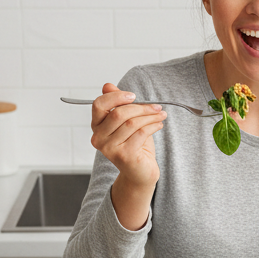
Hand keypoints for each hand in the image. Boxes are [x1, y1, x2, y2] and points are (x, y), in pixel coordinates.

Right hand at [91, 83, 163, 228]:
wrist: (141, 172)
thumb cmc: (134, 145)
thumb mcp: (126, 122)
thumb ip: (117, 104)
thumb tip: (108, 85)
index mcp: (96, 126)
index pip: (99, 105)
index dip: (116, 97)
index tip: (133, 96)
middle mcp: (98, 138)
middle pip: (118, 114)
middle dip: (141, 107)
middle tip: (157, 107)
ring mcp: (110, 149)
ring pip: (132, 123)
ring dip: (150, 116)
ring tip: (161, 115)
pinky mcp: (123, 156)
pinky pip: (141, 133)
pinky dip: (153, 126)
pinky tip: (159, 125)